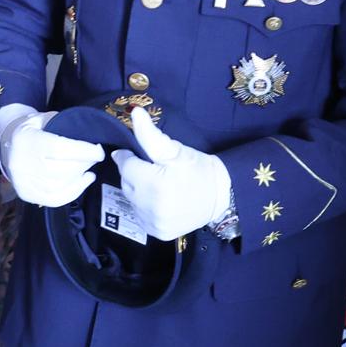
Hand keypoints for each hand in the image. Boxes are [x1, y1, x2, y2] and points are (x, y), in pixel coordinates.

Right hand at [0, 108, 101, 207]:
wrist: (7, 144)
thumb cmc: (32, 130)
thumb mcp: (44, 118)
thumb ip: (64, 125)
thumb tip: (90, 134)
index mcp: (28, 140)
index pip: (59, 149)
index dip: (83, 151)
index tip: (98, 151)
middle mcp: (23, 163)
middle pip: (61, 170)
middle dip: (84, 164)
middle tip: (94, 158)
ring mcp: (23, 181)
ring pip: (59, 186)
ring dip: (80, 180)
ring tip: (89, 171)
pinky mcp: (26, 194)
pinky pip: (54, 199)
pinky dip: (72, 193)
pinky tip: (82, 183)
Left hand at [109, 107, 232, 240]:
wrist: (220, 196)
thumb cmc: (197, 168)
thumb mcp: (175, 150)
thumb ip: (150, 134)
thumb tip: (135, 113)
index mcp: (155, 184)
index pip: (125, 166)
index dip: (130, 157)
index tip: (139, 155)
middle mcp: (152, 208)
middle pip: (126, 184)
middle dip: (135, 173)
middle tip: (153, 169)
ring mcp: (154, 223)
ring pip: (131, 200)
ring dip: (138, 190)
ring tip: (157, 184)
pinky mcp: (157, 233)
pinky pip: (139, 215)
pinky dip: (144, 206)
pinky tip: (159, 199)